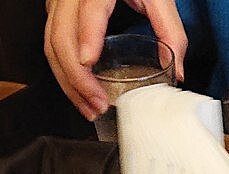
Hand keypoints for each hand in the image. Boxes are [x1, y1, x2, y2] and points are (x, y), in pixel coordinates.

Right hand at [44, 0, 188, 119]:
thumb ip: (170, 30)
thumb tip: (178, 70)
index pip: (90, 10)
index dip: (87, 36)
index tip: (89, 61)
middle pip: (61, 37)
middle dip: (77, 77)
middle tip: (97, 103)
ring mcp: (59, 4)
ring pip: (51, 46)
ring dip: (67, 83)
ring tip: (89, 108)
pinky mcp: (56, 14)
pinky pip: (51, 46)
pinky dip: (63, 73)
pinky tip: (79, 93)